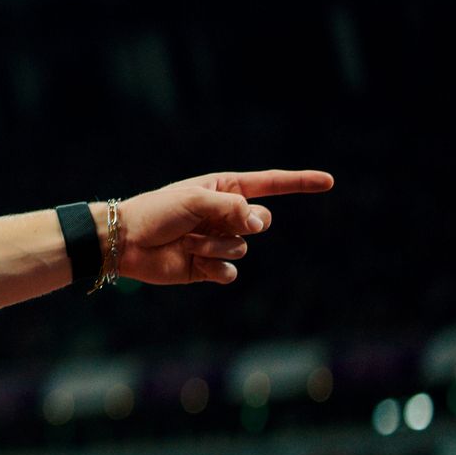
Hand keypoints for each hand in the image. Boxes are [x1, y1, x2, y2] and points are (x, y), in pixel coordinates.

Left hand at [112, 169, 333, 284]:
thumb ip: (233, 208)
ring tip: (188, 242)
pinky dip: (216, 269)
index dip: (299, 183)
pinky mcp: (207, 268)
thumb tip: (261, 223)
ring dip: (216, 246)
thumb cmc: (157, 213)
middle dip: (244, 224)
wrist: (126, 242)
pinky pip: (230, 272)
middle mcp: (225, 215)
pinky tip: (196, 263)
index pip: (269, 185)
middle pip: (263, 221)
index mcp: (223, 190)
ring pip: (243, 248)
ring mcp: (218, 242)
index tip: (328, 182)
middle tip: (210, 224)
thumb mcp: (196, 200)